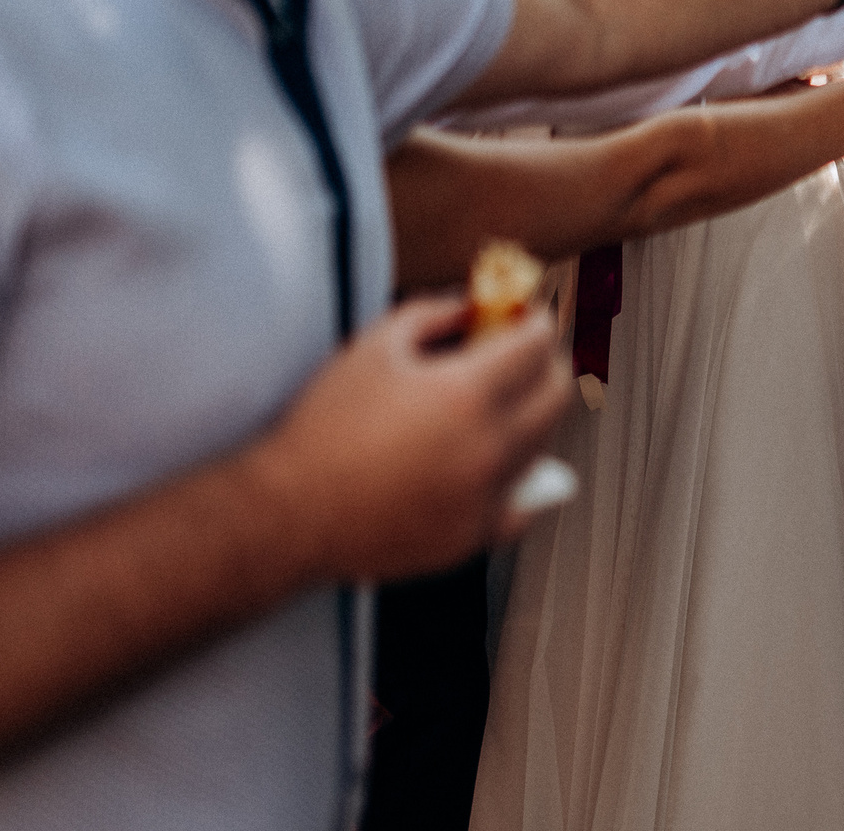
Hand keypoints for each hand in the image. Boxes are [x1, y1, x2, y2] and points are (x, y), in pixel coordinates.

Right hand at [246, 299, 573, 583]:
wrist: (287, 513)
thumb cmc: (322, 427)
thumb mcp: (373, 347)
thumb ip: (432, 313)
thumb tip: (474, 306)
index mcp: (465, 394)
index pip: (537, 345)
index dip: (536, 321)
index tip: (527, 317)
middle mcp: (487, 448)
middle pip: (557, 394)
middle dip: (548, 364)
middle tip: (523, 355)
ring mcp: (484, 499)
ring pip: (545, 446)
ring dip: (534, 416)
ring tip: (497, 403)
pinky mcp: (471, 538)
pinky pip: (522, 504)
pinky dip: (520, 479)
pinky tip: (495, 462)